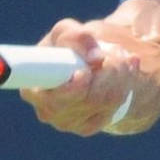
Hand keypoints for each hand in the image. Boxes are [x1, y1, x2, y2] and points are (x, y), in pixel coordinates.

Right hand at [21, 17, 143, 136]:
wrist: (82, 65)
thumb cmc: (66, 47)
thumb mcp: (66, 32)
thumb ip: (77, 37)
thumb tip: (96, 58)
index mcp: (32, 89)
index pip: (51, 99)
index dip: (73, 88)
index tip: (86, 72)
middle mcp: (47, 111)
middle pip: (87, 100)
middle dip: (108, 73)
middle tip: (116, 51)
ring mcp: (67, 122)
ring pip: (105, 103)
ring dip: (120, 76)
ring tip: (121, 56)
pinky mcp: (87, 127)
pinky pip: (113, 108)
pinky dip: (125, 85)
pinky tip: (126, 70)